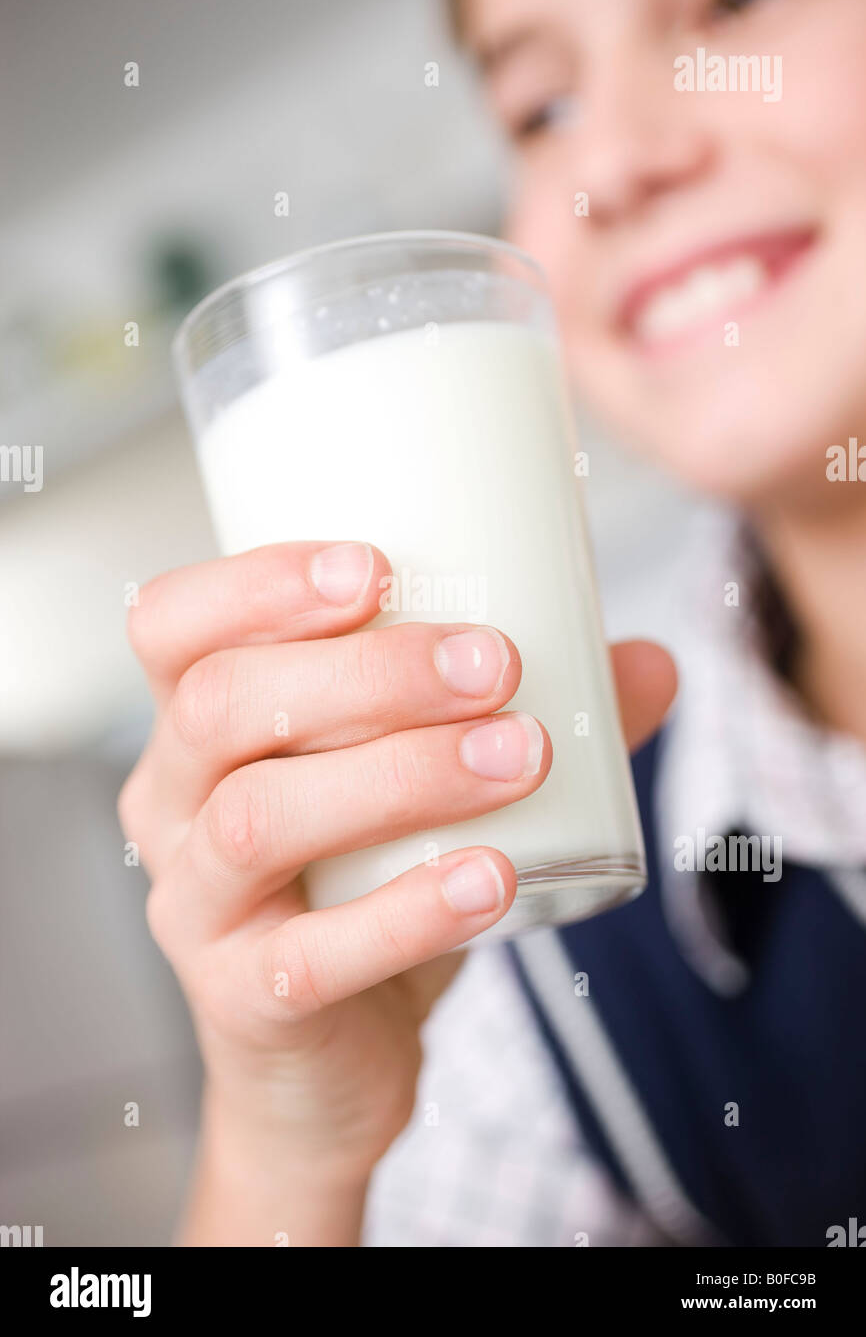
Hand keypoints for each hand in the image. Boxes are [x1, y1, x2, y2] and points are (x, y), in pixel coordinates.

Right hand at [119, 540, 675, 1241]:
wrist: (333, 1057)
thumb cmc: (366, 885)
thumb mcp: (422, 787)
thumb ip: (520, 717)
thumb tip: (650, 663)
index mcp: (198, 726)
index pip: (173, 625)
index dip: (258, 583)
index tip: (378, 566)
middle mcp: (171, 805)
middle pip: (220, 705)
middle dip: (367, 671)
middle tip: (494, 663)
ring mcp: (196, 909)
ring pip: (257, 820)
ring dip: (400, 775)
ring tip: (515, 758)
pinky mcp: (245, 1002)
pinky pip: (308, 956)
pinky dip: (409, 912)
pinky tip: (493, 878)